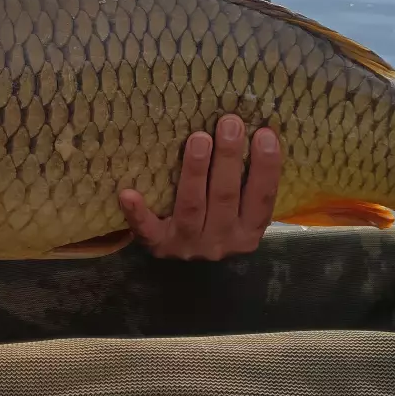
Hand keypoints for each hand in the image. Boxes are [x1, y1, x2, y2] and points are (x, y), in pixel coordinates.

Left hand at [118, 114, 282, 260]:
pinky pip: (147, 229)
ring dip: (195, 171)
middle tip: (229, 123)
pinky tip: (128, 193)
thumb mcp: (241, 212)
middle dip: (228, 157)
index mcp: (248, 232)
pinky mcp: (158, 246)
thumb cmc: (217, 223)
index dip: (266, 167)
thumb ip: (247, 184)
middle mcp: (221, 241)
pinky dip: (138, 212)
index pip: (261, 198)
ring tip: (198, 138)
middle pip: (225, 196)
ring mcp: (188, 245)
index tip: (265, 133)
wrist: (187, 272)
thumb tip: (259, 131)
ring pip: (192, 205)